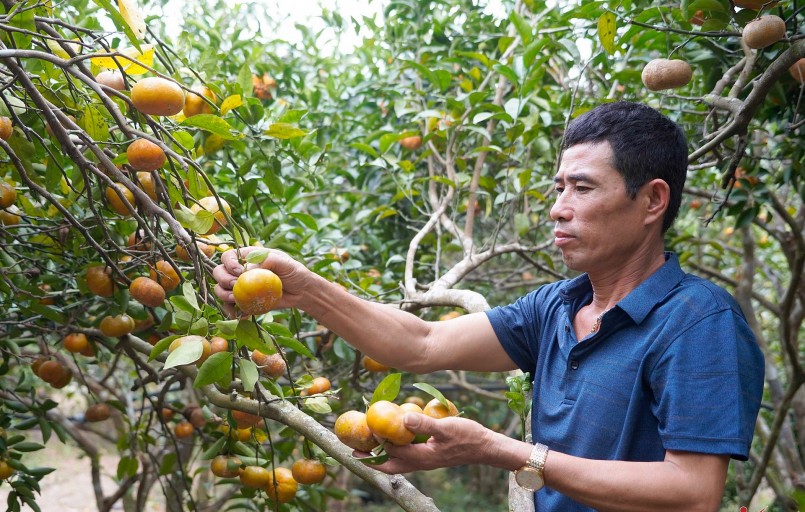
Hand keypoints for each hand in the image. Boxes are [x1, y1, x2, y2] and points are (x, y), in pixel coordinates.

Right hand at [212, 247, 314, 315]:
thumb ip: (267, 260)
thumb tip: (247, 268)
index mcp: (248, 257)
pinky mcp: (244, 301)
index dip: (229, 263)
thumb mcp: (284, 262)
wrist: (301, 292)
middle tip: (237, 286)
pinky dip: (231, 310)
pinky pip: (230, 306)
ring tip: (237, 299)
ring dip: (224, 295)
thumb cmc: (294, 272)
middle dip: (224, 280)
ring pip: (220, 289)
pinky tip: (239, 314)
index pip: (228, 256)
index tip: (239, 272)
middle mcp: (240, 271)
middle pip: (219, 272)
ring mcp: (241, 287)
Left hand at [366, 413, 496, 473]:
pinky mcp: (430, 456)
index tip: (365, 427)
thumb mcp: (445, 428)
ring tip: (370, 445)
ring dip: (382, 455)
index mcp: (420, 457)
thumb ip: (424, 424)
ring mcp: (425, 461)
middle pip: (389, 465)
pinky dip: (396, 450)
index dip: (376, 440)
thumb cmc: (467, 437)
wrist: (485, 447)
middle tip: (354, 450)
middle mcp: (420, 462)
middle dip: (371, 459)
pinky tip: (396, 438)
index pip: (390, 451)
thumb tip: (402, 419)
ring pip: (397, 463)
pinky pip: (407, 457)